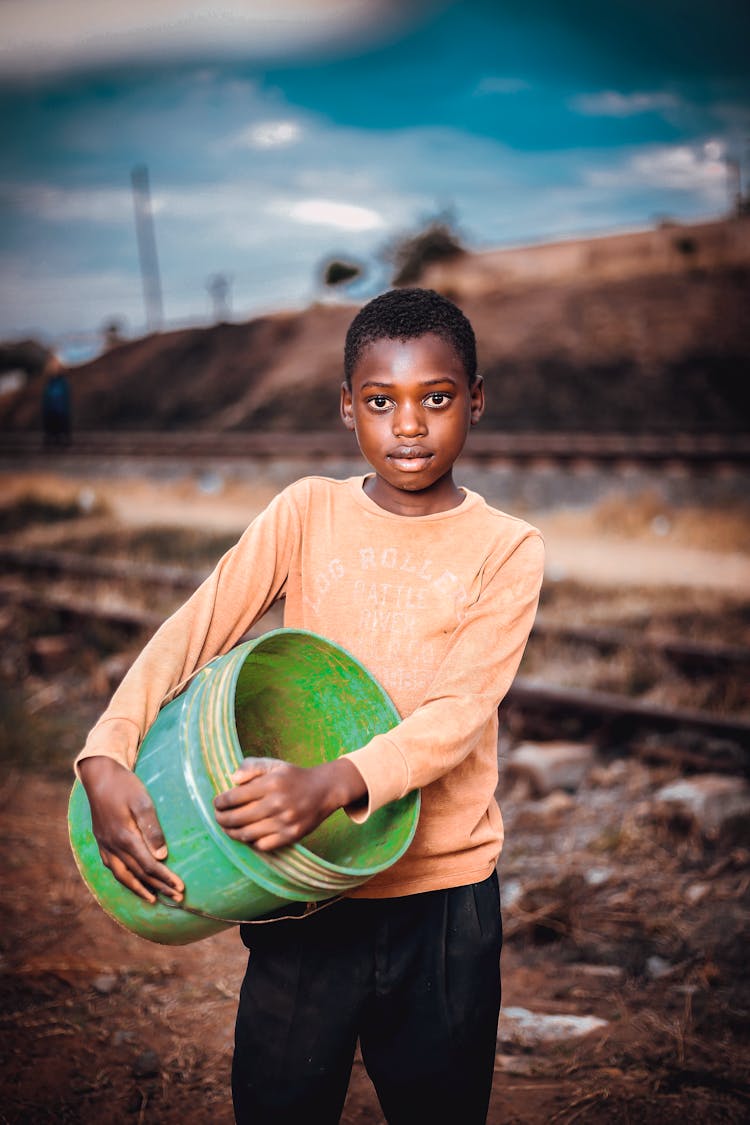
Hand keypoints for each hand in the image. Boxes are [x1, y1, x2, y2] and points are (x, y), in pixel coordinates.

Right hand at [78, 756, 183, 903]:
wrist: (99, 775)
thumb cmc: (125, 786)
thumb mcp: (142, 802)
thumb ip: (152, 829)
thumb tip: (161, 856)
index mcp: (124, 837)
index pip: (148, 865)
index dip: (165, 878)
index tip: (180, 887)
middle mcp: (112, 846)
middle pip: (138, 874)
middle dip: (158, 887)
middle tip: (177, 898)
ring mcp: (105, 845)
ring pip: (122, 875)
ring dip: (139, 888)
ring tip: (154, 899)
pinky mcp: (101, 841)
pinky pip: (112, 867)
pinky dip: (124, 878)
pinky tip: (132, 881)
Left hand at [213, 756, 365, 850]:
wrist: (324, 790)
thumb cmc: (293, 776)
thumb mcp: (273, 764)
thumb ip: (250, 766)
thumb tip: (232, 780)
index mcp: (272, 783)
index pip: (235, 797)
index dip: (220, 802)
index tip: (216, 803)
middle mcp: (278, 803)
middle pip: (238, 818)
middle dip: (222, 819)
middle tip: (218, 817)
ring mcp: (285, 821)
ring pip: (247, 834)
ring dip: (232, 833)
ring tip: (227, 828)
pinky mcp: (292, 836)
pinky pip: (262, 845)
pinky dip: (251, 841)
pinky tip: (247, 834)